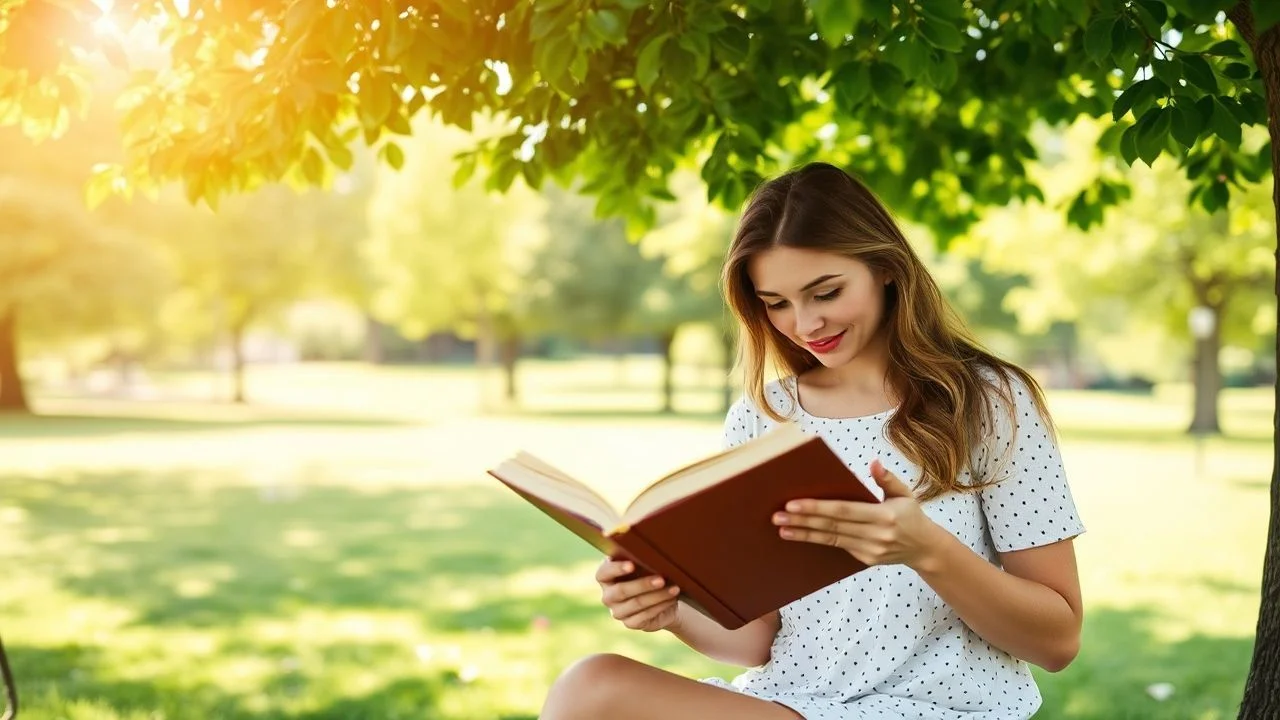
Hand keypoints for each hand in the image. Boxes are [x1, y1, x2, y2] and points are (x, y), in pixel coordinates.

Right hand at [595, 558, 681, 631]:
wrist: (660, 597)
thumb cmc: (648, 573)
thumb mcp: (642, 564)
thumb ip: (638, 558)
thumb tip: (648, 551)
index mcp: (605, 577)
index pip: (603, 573)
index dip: (616, 569)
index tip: (631, 565)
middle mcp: (608, 596)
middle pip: (621, 591)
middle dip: (643, 584)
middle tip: (661, 579)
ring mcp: (618, 612)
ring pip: (637, 604)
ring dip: (657, 596)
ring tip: (674, 589)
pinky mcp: (630, 623)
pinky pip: (645, 616)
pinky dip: (660, 606)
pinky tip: (671, 600)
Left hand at [772, 459, 945, 570]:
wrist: (924, 548)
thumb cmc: (911, 516)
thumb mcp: (904, 494)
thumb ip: (887, 479)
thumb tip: (873, 463)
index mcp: (884, 516)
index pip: (843, 511)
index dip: (817, 508)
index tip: (793, 504)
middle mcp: (876, 535)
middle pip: (832, 526)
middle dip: (802, 520)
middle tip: (777, 515)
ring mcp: (870, 550)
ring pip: (830, 539)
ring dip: (803, 534)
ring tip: (781, 528)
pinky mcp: (865, 560)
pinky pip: (837, 547)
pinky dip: (816, 541)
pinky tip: (798, 535)